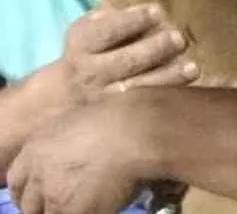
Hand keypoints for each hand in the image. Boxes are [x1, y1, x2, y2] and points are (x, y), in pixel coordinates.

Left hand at [7, 99, 152, 213]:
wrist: (134, 133)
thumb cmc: (114, 117)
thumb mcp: (78, 120)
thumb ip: (63, 140)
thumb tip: (70, 151)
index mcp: (36, 149)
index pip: (17, 181)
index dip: (28, 190)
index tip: (39, 194)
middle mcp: (39, 175)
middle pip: (28, 205)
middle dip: (42, 206)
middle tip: (61, 202)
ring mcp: (55, 196)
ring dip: (61, 211)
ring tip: (82, 204)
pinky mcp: (75, 212)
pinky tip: (98, 207)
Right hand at [58, 3, 199, 101]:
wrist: (68, 93)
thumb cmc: (94, 49)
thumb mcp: (93, 26)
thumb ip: (117, 16)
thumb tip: (152, 13)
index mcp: (83, 42)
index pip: (107, 30)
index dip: (133, 20)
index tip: (158, 10)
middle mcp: (91, 72)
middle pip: (125, 61)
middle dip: (155, 48)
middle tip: (179, 38)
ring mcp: (105, 98)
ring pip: (138, 89)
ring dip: (168, 77)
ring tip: (192, 67)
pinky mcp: (121, 117)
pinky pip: (147, 108)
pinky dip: (168, 96)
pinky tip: (189, 91)